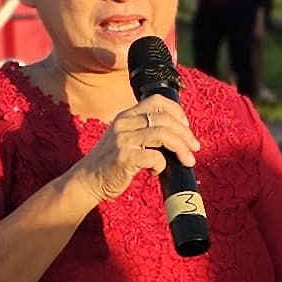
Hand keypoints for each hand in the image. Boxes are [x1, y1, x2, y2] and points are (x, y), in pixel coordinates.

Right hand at [71, 99, 200, 206]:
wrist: (86, 181)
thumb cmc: (109, 163)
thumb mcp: (123, 139)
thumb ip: (143, 132)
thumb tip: (176, 136)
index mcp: (126, 116)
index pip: (157, 100)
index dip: (177, 111)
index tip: (186, 126)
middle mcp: (124, 124)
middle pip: (165, 118)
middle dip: (185, 133)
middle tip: (194, 147)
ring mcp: (123, 140)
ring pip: (163, 134)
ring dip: (181, 148)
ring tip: (188, 160)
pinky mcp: (124, 158)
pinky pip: (154, 157)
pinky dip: (161, 164)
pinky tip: (156, 171)